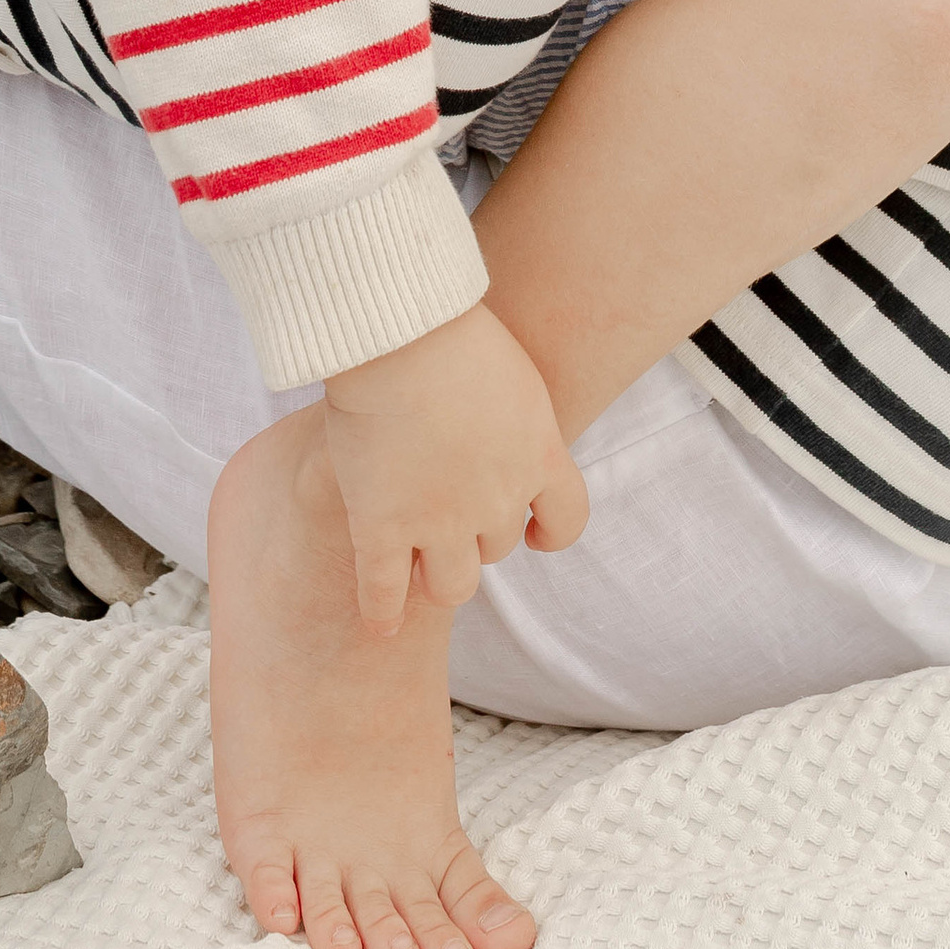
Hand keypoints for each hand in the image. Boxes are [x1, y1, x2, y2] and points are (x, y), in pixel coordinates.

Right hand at [321, 302, 586, 635]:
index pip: (568, 519)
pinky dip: (383, 611)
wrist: (401, 334)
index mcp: (539, 456)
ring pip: (450, 584)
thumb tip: (501, 420)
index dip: (550, 533)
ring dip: (437, 576)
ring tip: (417, 566)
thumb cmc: (453, 327)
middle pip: (497, 546)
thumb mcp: (511, 370)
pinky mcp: (381, 526)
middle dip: (475, 534)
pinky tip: (382, 621)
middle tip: (447, 512)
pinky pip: (384, 590)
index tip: (534, 534)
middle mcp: (498, 500)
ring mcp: (439, 521)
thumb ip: (514, 412)